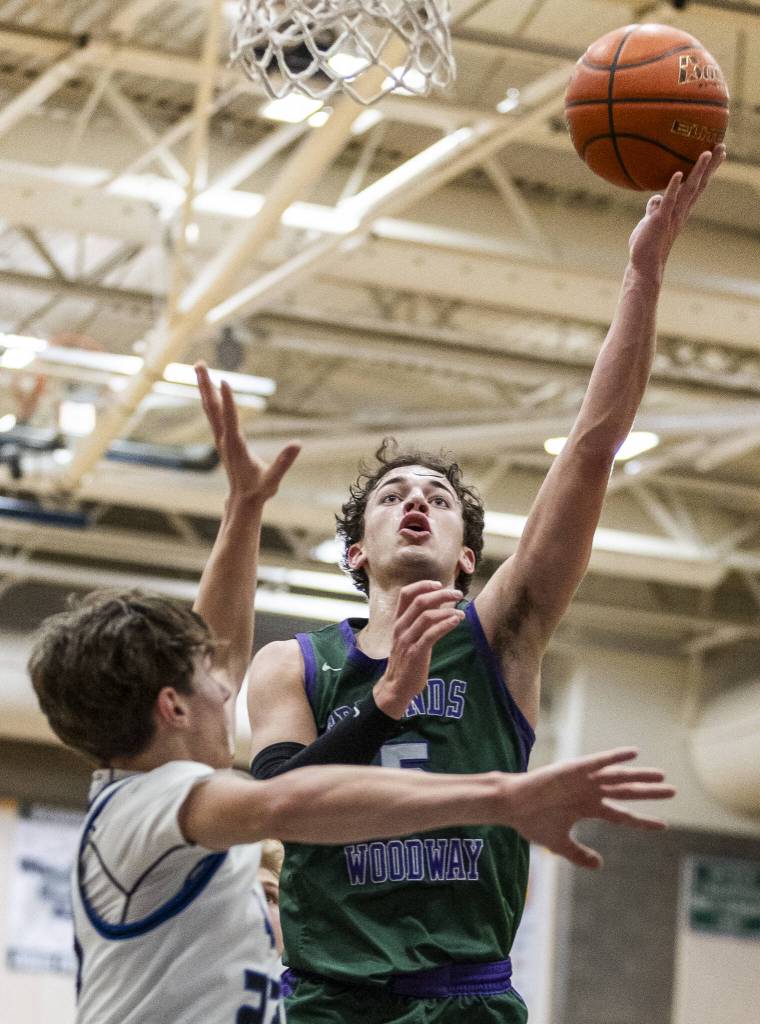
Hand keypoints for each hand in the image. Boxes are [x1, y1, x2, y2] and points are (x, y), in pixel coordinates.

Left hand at [195, 362, 299, 504]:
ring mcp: (221, 438)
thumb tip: (297, 444)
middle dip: (206, 385)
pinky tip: (210, 387)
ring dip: (205, 387)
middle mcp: (224, 439)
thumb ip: (284, 462)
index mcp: (236, 446)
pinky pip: (214, 413)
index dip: (229, 401)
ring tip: (200, 367)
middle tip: (199, 364)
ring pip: (210, 408)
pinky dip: (211, 397)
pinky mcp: (222, 438)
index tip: (226, 381)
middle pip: (212, 408)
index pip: (231, 420)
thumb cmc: (258, 490)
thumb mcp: (273, 479)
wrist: (242, 500)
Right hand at [373, 580, 463, 718]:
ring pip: (427, 616)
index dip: (423, 585)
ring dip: (447, 610)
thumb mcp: (408, 637)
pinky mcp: (415, 653)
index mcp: (398, 621)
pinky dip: (445, 625)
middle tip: (458, 594)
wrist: (396, 686)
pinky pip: (431, 634)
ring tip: (461, 612)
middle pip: (420, 601)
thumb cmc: (406, 660)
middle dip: (441, 594)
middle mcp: (400, 627)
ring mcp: (407, 640)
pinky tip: (456, 621)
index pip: (406, 594)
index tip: (439, 584)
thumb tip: (438, 605)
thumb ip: (419, 621)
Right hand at [502, 748, 675, 868]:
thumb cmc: (532, 821)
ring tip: (660, 776)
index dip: (642, 820)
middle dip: (649, 792)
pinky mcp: (572, 769)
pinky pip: (598, 762)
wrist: (511, 806)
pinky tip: (632, 754)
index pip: (621, 815)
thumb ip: (578, 853)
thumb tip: (600, 866)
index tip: (663, 825)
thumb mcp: (559, 843)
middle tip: (672, 791)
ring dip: (639, 775)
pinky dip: (615, 757)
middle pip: (625, 792)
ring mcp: (582, 779)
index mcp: (588, 808)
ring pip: (617, 777)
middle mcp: (589, 792)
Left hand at [628, 144, 725, 278]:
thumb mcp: (650, 222)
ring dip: (698, 171)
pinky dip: (673, 187)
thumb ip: (655, 209)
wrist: (645, 265)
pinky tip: (678, 174)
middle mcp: (681, 212)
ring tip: (707, 153)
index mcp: (680, 211)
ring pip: (689, 190)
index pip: (697, 187)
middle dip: (711, 165)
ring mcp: (672, 216)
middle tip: (721, 145)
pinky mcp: (660, 220)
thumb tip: (655, 197)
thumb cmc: (647, 246)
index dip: (707, 171)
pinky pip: (669, 201)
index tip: (716, 154)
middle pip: (699, 184)